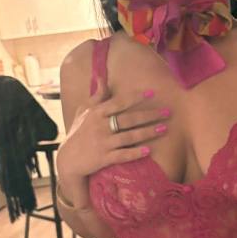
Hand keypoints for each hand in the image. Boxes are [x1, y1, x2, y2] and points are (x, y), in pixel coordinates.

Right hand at [56, 76, 170, 183]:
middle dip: (150, 115)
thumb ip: (96, 96)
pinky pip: (123, 155)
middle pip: (129, 119)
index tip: (152, 93)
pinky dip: (135, 153)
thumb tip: (101, 77)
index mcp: (96, 113)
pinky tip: (148, 150)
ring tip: (164, 129)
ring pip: (129, 136)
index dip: (135, 98)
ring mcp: (103, 143)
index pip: (119, 103)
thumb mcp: (83, 112)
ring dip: (148, 132)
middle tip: (168, 112)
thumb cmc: (78, 132)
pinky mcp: (104, 158)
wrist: (68, 160)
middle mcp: (100, 126)